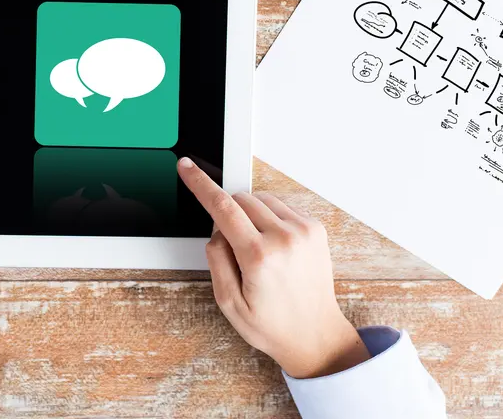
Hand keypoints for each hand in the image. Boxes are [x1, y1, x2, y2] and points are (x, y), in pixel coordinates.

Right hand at [177, 157, 369, 378]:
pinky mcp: (315, 229)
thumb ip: (216, 260)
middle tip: (235, 249)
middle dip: (228, 215)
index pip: (222, 208)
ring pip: (261, 199)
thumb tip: (216, 231)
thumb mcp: (228, 303)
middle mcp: (284, 238)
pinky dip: (270, 219)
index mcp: (259, 257)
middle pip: (241, 199)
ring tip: (257, 250)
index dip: (200, 184)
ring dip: (250, 215)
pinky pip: (281, 207)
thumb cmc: (272, 324)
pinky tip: (275, 248)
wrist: (315, 335)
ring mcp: (303, 231)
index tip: (187, 167)